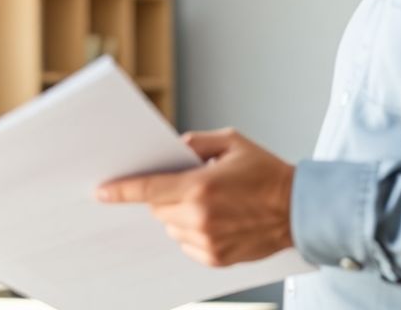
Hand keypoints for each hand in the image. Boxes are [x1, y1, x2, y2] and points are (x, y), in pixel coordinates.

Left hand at [95, 128, 294, 266]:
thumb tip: (170, 149)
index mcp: (200, 187)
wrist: (300, 209)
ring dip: (178, 214)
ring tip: (208, 202)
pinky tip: (215, 219)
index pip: (148, 190)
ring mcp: (207, 242)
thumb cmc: (266, 172)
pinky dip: (192, 231)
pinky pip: (186, 244)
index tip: (100, 192)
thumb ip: (195, 142)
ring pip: (170, 227)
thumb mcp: (230, 142)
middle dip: (164, 195)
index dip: (120, 191)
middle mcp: (200, 217)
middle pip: (157, 208)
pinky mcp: (216, 258)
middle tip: (188, 184)